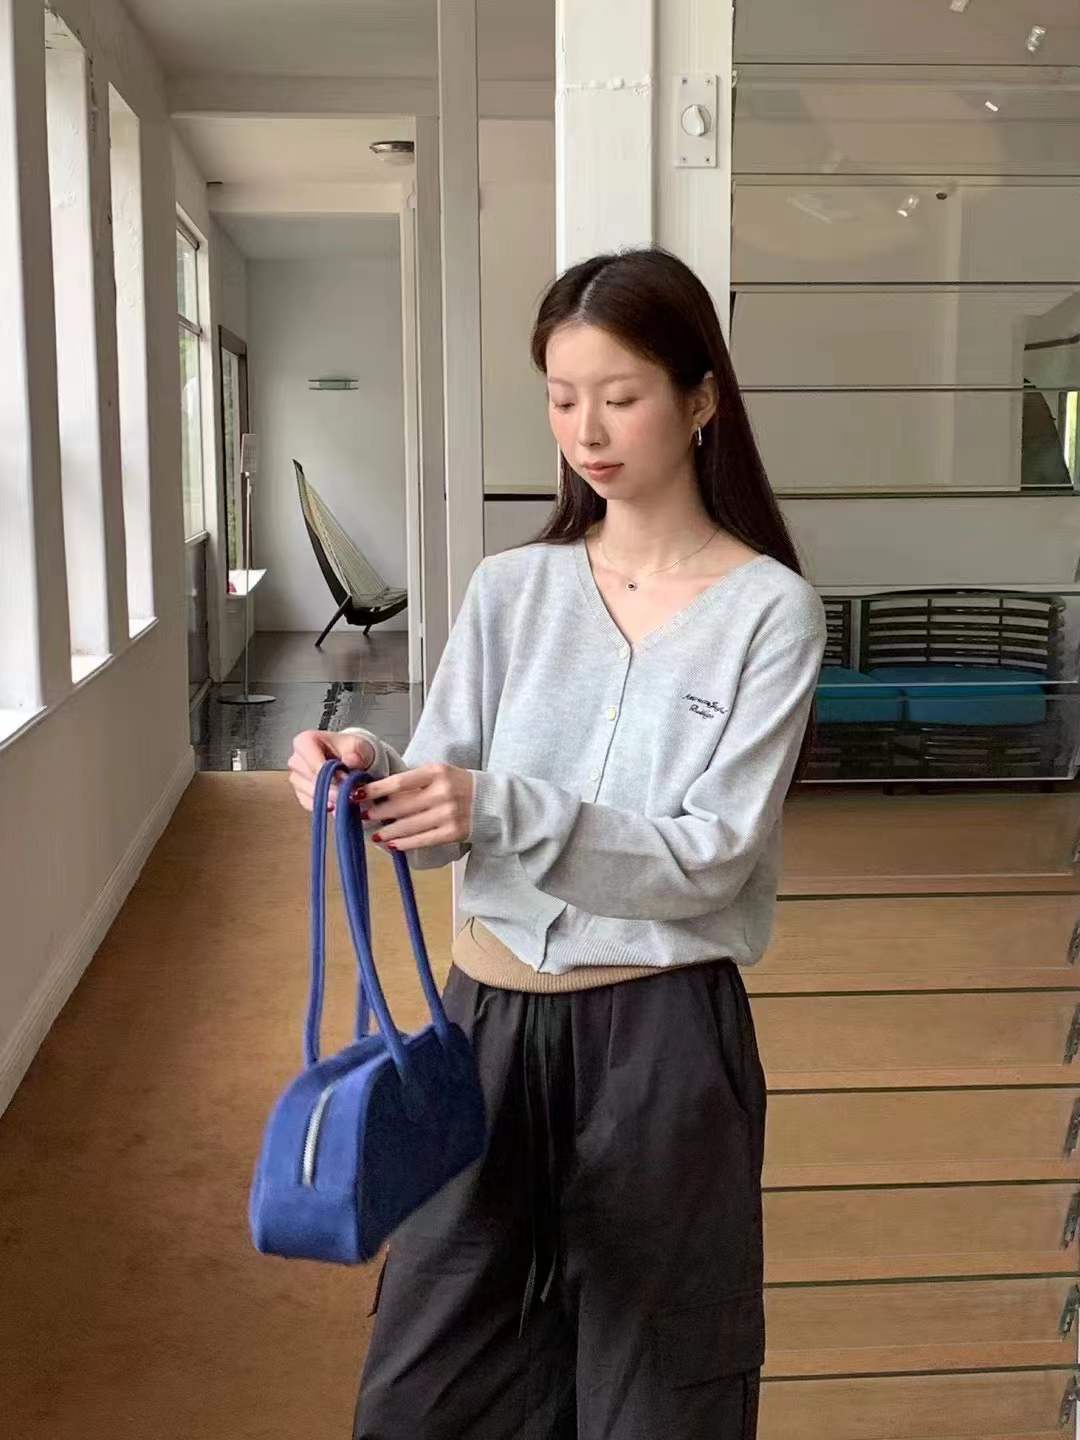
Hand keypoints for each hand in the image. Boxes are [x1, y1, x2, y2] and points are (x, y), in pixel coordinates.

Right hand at [287, 729, 375, 812]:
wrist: (348, 758)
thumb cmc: (349, 749)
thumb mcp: (357, 745)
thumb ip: (355, 751)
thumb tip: (351, 760)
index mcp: (305, 741)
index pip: (314, 762)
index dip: (331, 774)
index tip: (347, 780)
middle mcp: (296, 759)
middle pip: (311, 779)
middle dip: (332, 788)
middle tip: (349, 793)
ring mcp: (296, 777)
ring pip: (309, 793)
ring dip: (329, 798)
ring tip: (346, 798)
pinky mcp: (300, 792)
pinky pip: (309, 803)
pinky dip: (324, 806)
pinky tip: (336, 805)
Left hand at [357, 763, 474, 853]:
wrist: (493, 802)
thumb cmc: (460, 786)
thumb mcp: (440, 774)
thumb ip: (415, 781)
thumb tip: (381, 794)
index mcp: (437, 772)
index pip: (399, 781)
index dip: (375, 789)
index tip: (357, 794)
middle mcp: (442, 792)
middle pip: (401, 805)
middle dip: (378, 812)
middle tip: (362, 816)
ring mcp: (448, 814)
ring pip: (409, 825)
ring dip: (387, 831)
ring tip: (374, 835)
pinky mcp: (453, 832)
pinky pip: (422, 840)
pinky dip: (404, 843)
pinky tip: (392, 844)